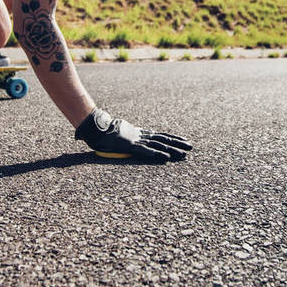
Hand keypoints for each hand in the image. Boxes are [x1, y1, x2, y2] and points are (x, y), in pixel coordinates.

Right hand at [75, 108, 192, 161]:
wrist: (95, 128)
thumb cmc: (105, 133)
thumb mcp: (120, 136)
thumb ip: (127, 138)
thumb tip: (129, 141)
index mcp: (139, 134)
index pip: (160, 136)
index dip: (173, 138)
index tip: (183, 141)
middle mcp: (141, 136)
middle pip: (163, 139)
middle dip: (178, 144)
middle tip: (191, 147)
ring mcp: (136, 141)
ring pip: (158, 145)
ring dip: (172, 150)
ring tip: (184, 154)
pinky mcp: (130, 146)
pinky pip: (146, 151)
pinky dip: (157, 154)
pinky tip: (166, 158)